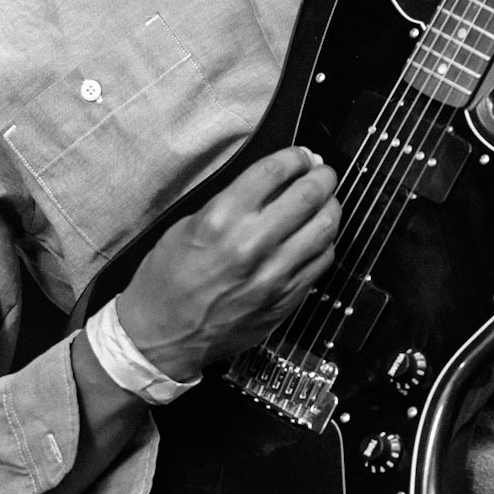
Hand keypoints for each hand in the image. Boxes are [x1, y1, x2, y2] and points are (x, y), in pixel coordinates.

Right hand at [114, 146, 340, 378]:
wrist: (163, 337)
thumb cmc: (166, 282)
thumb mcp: (186, 226)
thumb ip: (230, 202)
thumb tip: (272, 183)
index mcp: (222, 220)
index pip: (275, 171)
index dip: (296, 156)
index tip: (301, 155)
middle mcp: (252, 245)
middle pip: (309, 195)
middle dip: (322, 176)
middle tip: (322, 173)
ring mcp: (274, 275)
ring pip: (325, 228)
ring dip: (331, 207)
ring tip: (325, 202)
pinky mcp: (286, 299)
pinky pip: (322, 262)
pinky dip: (325, 242)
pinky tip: (317, 237)